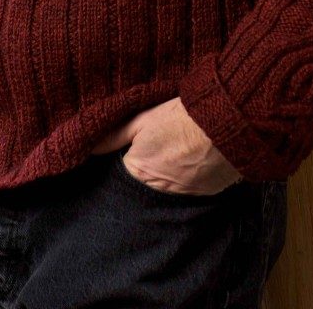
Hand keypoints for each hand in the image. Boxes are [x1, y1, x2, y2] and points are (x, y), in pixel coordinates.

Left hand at [90, 96, 241, 195]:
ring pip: (168, 193)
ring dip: (168, 178)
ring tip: (176, 155)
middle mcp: (160, 192)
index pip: (123, 176)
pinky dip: (188, 180)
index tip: (134, 151)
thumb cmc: (181, 116)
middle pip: (145, 188)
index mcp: (140, 171)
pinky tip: (192, 162)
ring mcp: (185, 197)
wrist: (225, 121)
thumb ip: (114, 135)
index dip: (127, 162)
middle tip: (158, 152)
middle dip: (148, 174)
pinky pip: (190, 193)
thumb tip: (87, 146)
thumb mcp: (143, 119)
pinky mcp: (207, 197)